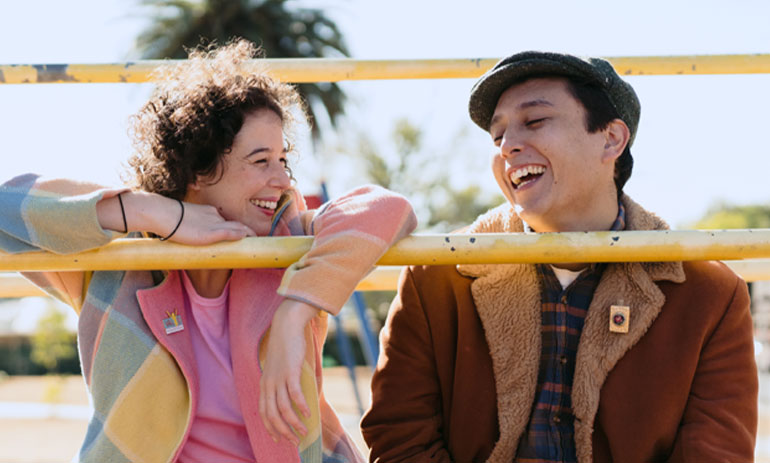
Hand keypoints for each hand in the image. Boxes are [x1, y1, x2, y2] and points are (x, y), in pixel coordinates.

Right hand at [98, 191, 254, 243]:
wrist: (162, 213)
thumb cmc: (168, 219)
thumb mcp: (185, 224)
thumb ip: (194, 229)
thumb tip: (195, 235)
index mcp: (210, 213)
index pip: (230, 222)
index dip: (241, 230)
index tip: (250, 237)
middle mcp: (216, 216)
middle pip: (238, 225)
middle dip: (250, 233)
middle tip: (262, 241)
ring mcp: (215, 223)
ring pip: (238, 228)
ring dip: (250, 236)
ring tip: (261, 243)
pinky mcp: (213, 231)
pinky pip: (232, 233)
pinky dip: (242, 236)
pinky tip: (250, 239)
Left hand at [258, 299, 318, 444]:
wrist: (286, 326)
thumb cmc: (285, 346)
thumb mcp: (279, 367)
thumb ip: (282, 381)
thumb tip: (292, 394)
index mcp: (264, 384)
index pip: (263, 412)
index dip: (270, 428)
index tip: (278, 439)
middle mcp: (269, 384)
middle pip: (273, 415)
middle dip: (284, 432)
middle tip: (295, 441)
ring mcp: (278, 378)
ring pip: (283, 409)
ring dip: (294, 423)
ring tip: (304, 432)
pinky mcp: (290, 372)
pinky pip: (294, 395)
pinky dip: (301, 406)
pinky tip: (309, 414)